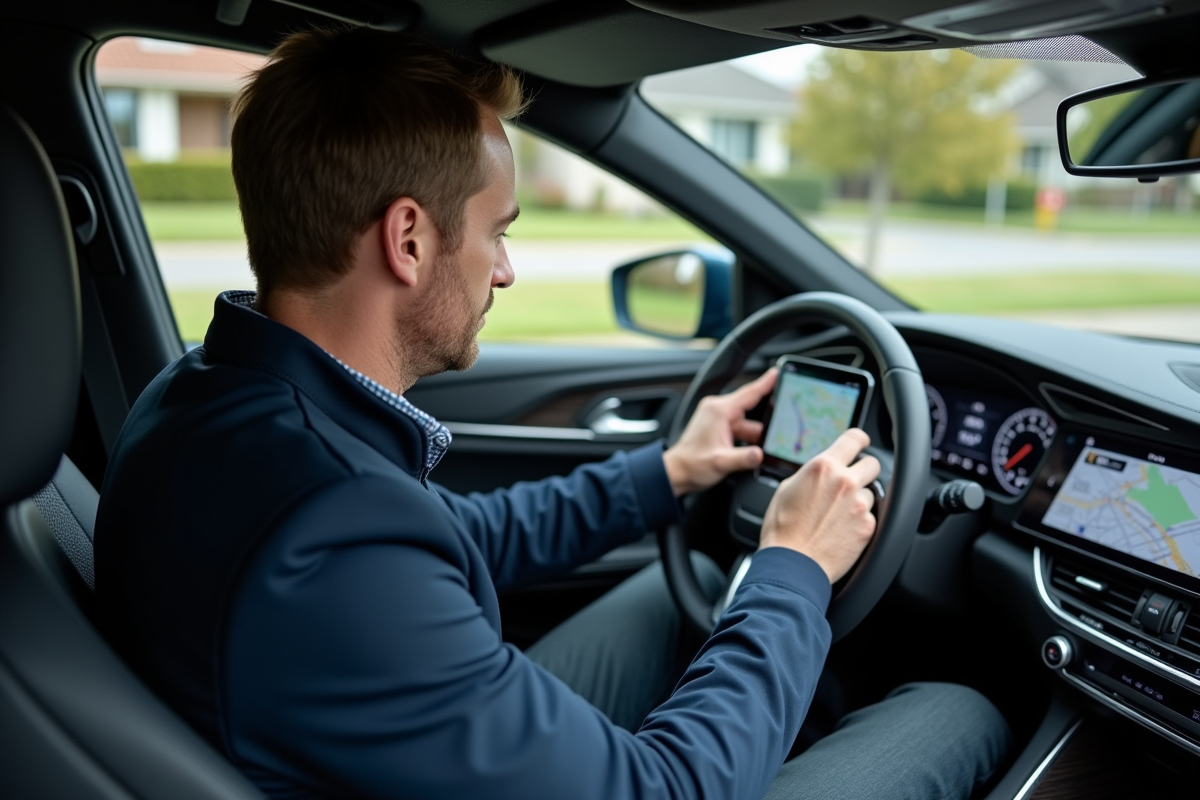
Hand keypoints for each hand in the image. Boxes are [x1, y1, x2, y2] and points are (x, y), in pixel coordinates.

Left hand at [662, 368, 776, 496]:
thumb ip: (743, 459)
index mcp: (719, 411)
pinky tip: (755, 448)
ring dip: (756, 434)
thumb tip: (760, 455)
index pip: (749, 392)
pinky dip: (748, 437)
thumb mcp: (720, 463)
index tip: (779, 372)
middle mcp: (718, 410)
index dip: (767, 382)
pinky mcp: (718, 426)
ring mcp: (718, 417)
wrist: (676, 472)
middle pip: (751, 408)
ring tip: (767, 447)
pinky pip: (740, 427)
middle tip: (784, 427)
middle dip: (767, 418)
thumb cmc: (692, 465)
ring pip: (747, 421)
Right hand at [758, 429, 879, 583]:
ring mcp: (860, 505)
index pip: (854, 438)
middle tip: (850, 483)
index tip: (861, 444)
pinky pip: (870, 517)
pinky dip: (860, 521)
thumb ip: (810, 474)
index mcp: (823, 467)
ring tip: (839, 515)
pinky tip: (842, 530)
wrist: (792, 565)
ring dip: (860, 499)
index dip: (859, 440)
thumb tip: (820, 471)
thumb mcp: (786, 489)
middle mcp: (845, 482)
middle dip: (863, 471)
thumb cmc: (783, 529)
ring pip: (871, 493)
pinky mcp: (868, 527)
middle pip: (872, 464)